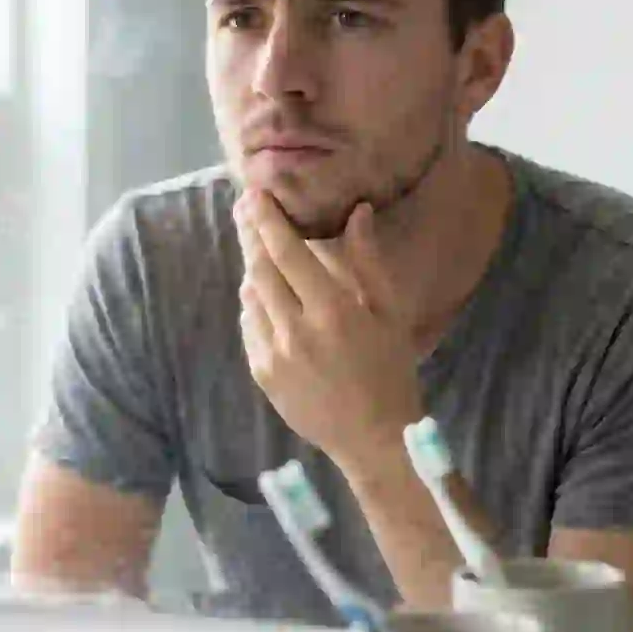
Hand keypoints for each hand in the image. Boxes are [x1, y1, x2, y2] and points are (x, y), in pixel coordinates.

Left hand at [234, 189, 423, 473]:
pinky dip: (253, 304)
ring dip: (251, 267)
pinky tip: (262, 293)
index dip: (268, 220)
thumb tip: (358, 211)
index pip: (288, 253)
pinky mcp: (262, 374)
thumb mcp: (390, 312)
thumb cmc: (390, 368)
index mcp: (333, 311)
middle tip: (242, 205)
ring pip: (251, 296)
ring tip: (256, 245)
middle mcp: (296, 330)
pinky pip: (249, 326)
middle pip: (260, 269)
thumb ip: (368, 260)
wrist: (372, 437)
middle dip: (250, 233)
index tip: (255, 194)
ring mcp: (274, 354)